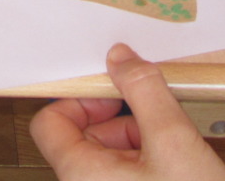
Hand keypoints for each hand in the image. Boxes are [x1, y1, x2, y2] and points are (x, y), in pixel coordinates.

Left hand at [30, 44, 224, 180]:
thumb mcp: (173, 138)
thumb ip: (143, 90)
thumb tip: (120, 57)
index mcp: (81, 175)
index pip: (48, 123)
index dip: (80, 100)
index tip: (115, 95)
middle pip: (80, 140)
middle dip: (118, 123)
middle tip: (155, 122)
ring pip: (104, 161)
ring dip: (135, 145)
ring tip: (172, 150)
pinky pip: (122, 179)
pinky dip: (145, 165)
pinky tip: (176, 170)